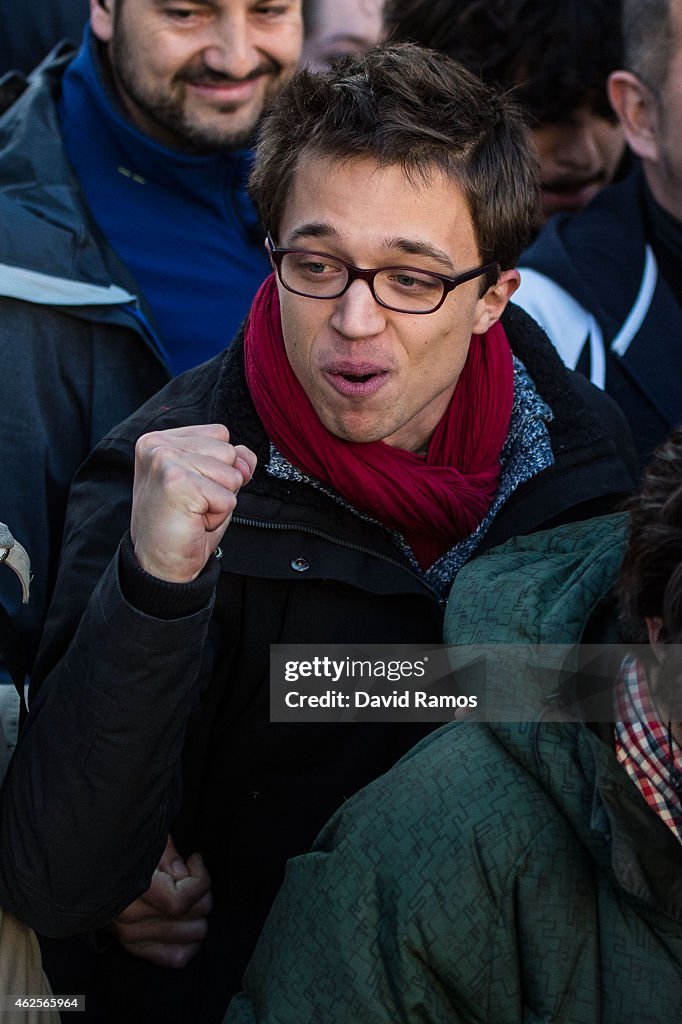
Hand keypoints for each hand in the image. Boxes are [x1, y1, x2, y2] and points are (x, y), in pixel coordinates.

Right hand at [111, 835, 212, 969]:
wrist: (93, 875)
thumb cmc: (123, 853)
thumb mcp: (144, 844)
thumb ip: (167, 855)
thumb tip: (187, 869)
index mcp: (132, 891)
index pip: (180, 902)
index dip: (200, 879)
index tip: (194, 860)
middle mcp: (130, 920)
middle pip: (193, 917)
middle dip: (203, 893)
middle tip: (193, 877)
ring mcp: (132, 937)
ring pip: (193, 936)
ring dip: (198, 915)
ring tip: (188, 896)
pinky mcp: (136, 949)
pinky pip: (178, 957)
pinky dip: (191, 942)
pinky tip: (187, 920)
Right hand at [130, 424, 256, 582]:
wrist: (160, 564)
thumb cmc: (182, 525)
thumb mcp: (210, 483)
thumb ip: (231, 461)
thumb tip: (246, 460)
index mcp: (160, 440)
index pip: (220, 434)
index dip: (219, 467)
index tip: (192, 489)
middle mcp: (158, 445)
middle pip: (228, 451)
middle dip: (220, 484)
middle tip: (192, 504)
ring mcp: (166, 461)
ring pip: (231, 474)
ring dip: (220, 501)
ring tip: (193, 512)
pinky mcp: (177, 482)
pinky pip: (228, 498)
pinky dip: (217, 516)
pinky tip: (193, 521)